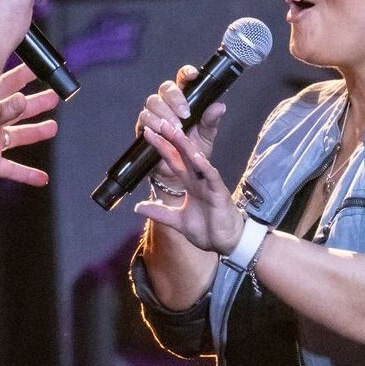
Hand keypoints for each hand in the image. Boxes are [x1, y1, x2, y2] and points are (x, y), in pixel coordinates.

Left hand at [0, 63, 58, 185]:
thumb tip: (22, 100)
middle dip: (35, 103)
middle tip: (53, 97)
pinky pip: (11, 169)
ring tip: (52, 127)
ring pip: (16, 136)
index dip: (22, 76)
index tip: (38, 68)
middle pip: (14, 109)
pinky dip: (27, 174)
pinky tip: (42, 179)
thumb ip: (1, 111)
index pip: (3, 83)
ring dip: (35, 132)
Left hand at [132, 115, 245, 254]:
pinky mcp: (219, 193)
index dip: (161, 147)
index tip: (148, 134)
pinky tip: (196, 156)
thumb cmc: (208, 230)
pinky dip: (204, 166)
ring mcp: (209, 184)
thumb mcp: (178, 221)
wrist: (227, 244)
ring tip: (175, 132)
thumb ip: (160, 212)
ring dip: (186, 146)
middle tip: (160, 122)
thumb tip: (137, 207)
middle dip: (172, 138)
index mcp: (190, 183)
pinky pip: (211, 176)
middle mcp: (199, 180)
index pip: (173, 160)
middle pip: (184, 155)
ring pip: (197, 161)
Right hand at [137, 65, 227, 184]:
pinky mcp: (144, 126)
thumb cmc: (193, 150)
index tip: (193, 75)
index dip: (186, 73)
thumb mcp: (206, 135)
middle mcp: (167, 103)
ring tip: (176, 128)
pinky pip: (144, 118)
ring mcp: (154, 113)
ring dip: (165, 113)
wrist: (179, 172)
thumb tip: (220, 106)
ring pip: (153, 102)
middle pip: (165, 88)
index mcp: (184, 100)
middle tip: (185, 114)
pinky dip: (154, 124)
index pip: (183, 80)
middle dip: (175, 99)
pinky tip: (162, 131)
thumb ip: (211, 120)